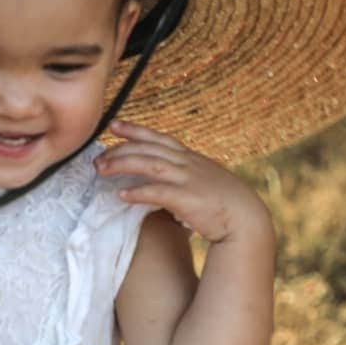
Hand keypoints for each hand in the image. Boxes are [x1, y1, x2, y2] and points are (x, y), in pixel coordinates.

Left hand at [96, 119, 271, 243]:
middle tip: (98, 157)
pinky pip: (158, 192)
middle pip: (148, 148)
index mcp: (191, 158)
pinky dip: (138, 193)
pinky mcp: (188, 199)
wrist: (247, 219)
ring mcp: (188, 179)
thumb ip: (185, 179)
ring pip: (150, 164)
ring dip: (123, 164)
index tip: (113, 125)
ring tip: (102, 170)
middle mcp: (188, 164)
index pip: (159, 138)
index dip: (135, 130)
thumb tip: (165, 186)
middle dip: (120, 149)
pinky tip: (121, 196)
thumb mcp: (205, 182)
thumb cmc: (226, 205)